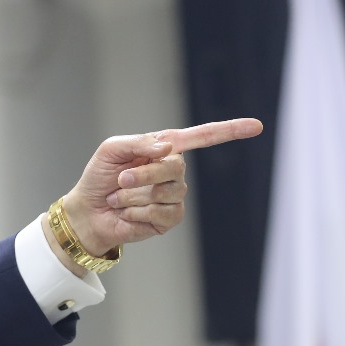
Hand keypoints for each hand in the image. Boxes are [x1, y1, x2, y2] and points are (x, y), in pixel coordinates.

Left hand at [55, 119, 262, 263]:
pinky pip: (162, 213)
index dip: (229, 131)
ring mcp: (174, 195)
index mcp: (164, 148)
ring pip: (167, 192)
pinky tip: (128, 214)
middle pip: (175, 167)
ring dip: (134, 196)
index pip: (203, 137)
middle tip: (121, 180)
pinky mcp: (169, 219)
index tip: (257, 126)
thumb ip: (139, 142)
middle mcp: (174, 170)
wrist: (88, 212)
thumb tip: (168, 149)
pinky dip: (137, 213)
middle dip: (143, 174)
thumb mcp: (111, 150)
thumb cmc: (99, 178)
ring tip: (119, 198)